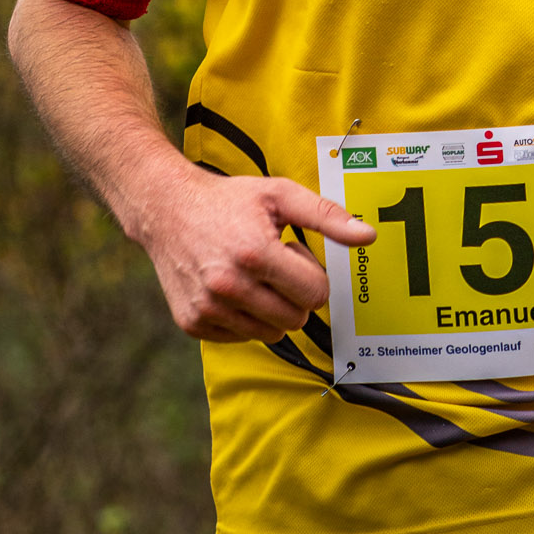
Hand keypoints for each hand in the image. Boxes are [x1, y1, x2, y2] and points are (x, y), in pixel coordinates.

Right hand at [131, 160, 375, 343]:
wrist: (165, 209)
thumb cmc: (229, 200)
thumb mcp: (280, 195)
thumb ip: (327, 216)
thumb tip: (368, 237)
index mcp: (255, 254)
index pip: (316, 294)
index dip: (311, 274)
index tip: (291, 253)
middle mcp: (228, 286)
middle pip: (296, 318)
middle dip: (294, 294)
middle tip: (271, 264)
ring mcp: (208, 308)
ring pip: (271, 333)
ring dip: (270, 308)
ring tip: (250, 274)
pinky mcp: (193, 323)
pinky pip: (241, 338)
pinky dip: (243, 318)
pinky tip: (228, 287)